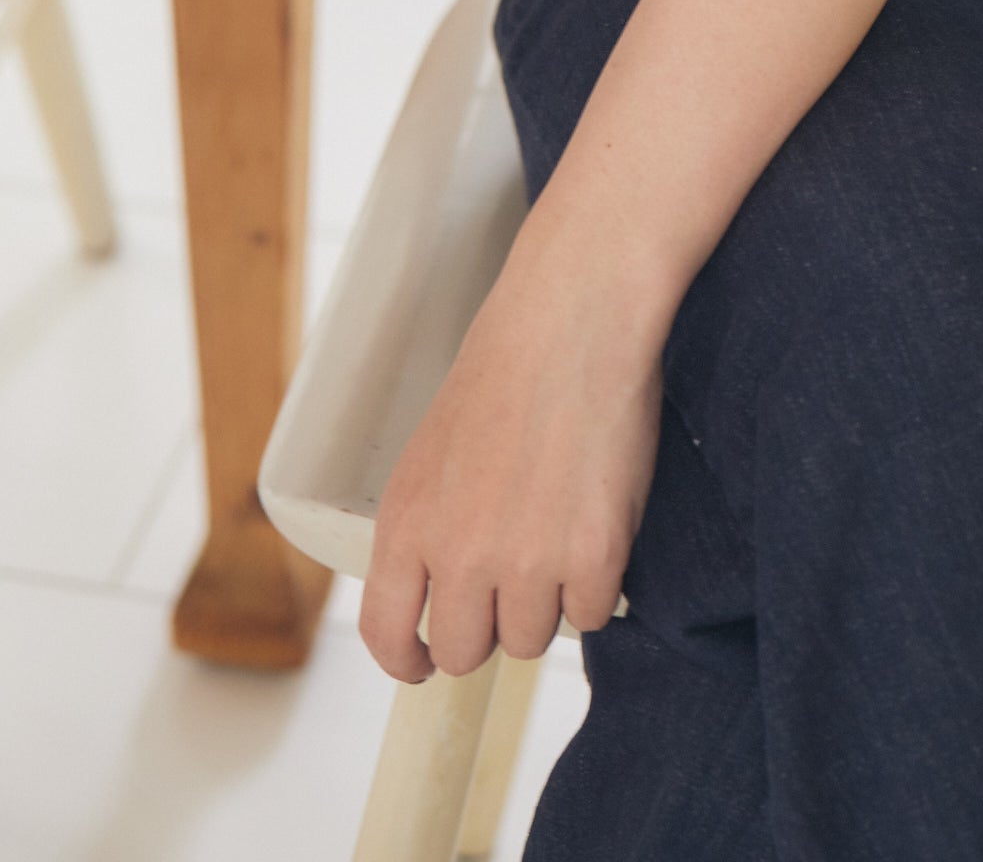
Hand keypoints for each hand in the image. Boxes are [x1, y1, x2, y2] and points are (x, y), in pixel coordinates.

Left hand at [358, 241, 662, 679]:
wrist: (572, 319)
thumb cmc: (506, 369)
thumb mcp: (432, 452)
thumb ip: (428, 529)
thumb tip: (442, 593)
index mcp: (406, 523)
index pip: (385, 633)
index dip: (406, 661)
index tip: (424, 663)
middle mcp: (460, 554)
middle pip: (464, 652)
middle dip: (489, 626)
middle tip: (513, 578)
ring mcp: (528, 562)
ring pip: (532, 639)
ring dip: (547, 601)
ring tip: (559, 529)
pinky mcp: (593, 558)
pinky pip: (592, 614)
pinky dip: (597, 582)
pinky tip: (595, 523)